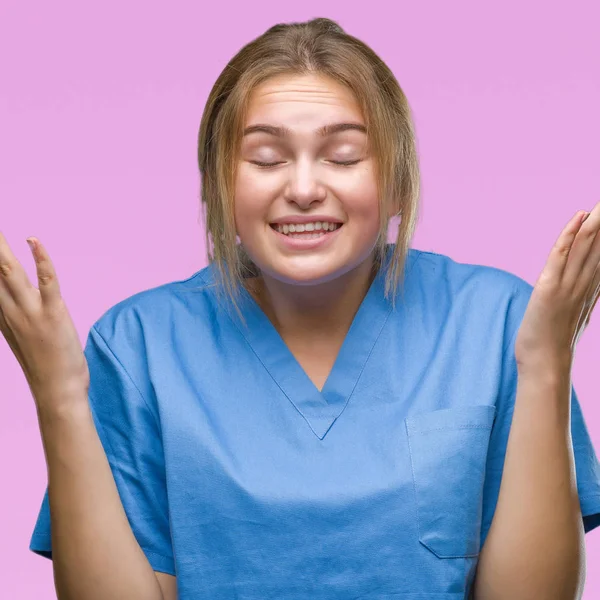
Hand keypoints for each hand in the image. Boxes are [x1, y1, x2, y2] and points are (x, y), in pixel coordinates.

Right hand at [0, 233, 88, 409]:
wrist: (57, 391)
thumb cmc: (43, 362)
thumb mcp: (19, 334)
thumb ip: (10, 313)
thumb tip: (6, 295)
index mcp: (0, 315)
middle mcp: (8, 311)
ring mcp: (30, 312)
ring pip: (10, 273)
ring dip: (1, 248)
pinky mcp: (53, 314)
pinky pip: (47, 281)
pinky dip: (41, 259)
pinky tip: (34, 240)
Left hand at [515, 201, 599, 373]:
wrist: (545, 364)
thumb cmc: (555, 340)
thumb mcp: (576, 311)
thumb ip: (585, 293)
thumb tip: (592, 279)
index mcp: (591, 288)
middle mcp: (585, 284)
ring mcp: (569, 285)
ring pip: (587, 246)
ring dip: (597, 220)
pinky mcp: (549, 288)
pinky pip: (561, 256)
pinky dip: (570, 236)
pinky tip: (578, 217)